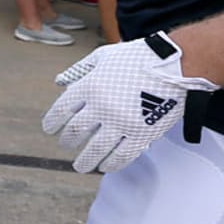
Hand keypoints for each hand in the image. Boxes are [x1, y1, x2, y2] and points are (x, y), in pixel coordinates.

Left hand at [42, 31, 219, 172]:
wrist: (174, 67)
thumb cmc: (137, 58)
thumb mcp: (103, 56)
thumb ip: (80, 69)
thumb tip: (60, 82)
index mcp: (89, 85)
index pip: (62, 110)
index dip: (52, 122)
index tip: (49, 129)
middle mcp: (101, 106)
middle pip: (75, 131)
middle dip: (67, 140)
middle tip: (66, 144)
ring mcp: (121, 122)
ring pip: (95, 149)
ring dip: (84, 160)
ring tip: (79, 166)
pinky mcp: (142, 135)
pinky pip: (122, 156)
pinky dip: (111, 164)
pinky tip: (105, 167)